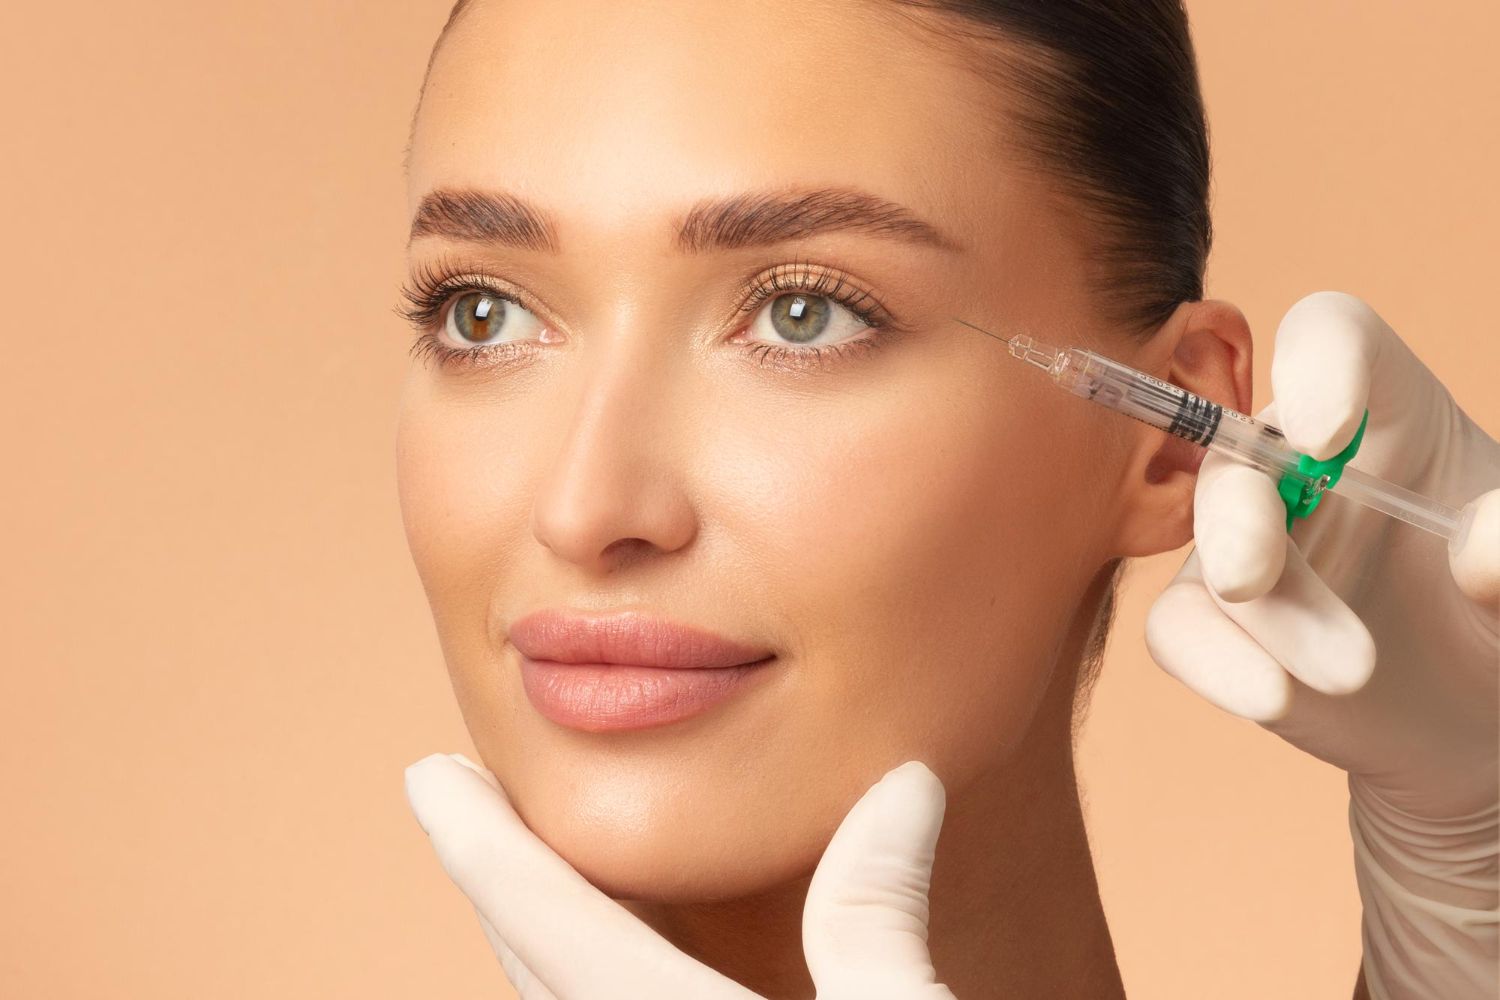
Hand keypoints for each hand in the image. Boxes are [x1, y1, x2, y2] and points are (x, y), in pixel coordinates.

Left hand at [403, 753, 956, 998]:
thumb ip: (877, 914)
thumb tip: (903, 784)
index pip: (544, 921)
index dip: (477, 841)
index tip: (428, 778)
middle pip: (530, 970)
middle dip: (494, 883)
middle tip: (467, 806)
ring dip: (531, 945)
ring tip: (527, 879)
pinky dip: (573, 992)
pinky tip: (609, 977)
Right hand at [1144, 291, 1499, 998]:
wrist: (1493, 735)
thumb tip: (1484, 555)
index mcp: (1395, 415)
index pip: (1327, 336)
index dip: (1314, 367)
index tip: (1335, 431)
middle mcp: (1309, 472)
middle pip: (1229, 441)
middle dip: (1244, 501)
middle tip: (1276, 553)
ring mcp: (1257, 559)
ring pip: (1197, 548)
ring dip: (1253, 604)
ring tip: (1339, 668)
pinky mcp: (1228, 640)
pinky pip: (1184, 639)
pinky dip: (1228, 669)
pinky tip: (1289, 697)